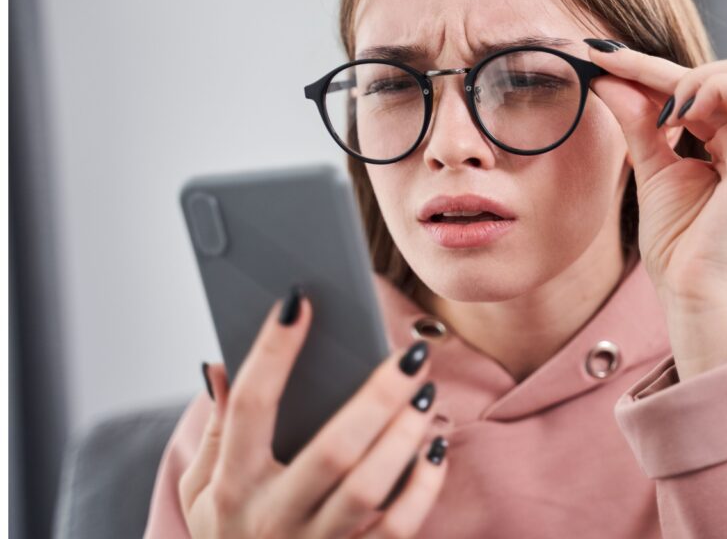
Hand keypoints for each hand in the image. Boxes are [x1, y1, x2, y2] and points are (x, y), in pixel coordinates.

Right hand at [180, 295, 448, 537]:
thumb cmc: (229, 536)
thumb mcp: (201, 490)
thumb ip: (214, 430)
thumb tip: (218, 365)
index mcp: (230, 486)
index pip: (250, 405)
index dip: (273, 350)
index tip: (300, 300)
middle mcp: (271, 517)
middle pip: (331, 449)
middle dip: (376, 396)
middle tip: (410, 354)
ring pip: (368, 489)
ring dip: (405, 436)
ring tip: (426, 392)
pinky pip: (397, 529)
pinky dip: (423, 487)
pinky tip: (435, 447)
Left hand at [587, 40, 726, 374]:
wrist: (692, 295)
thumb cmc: (678, 246)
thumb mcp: (650, 169)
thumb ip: (637, 123)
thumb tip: (607, 80)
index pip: (695, 85)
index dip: (645, 67)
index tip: (597, 56)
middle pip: (715, 72)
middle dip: (655, 64)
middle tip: (604, 63)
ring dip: (689, 76)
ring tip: (655, 111)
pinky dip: (711, 88)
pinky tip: (675, 113)